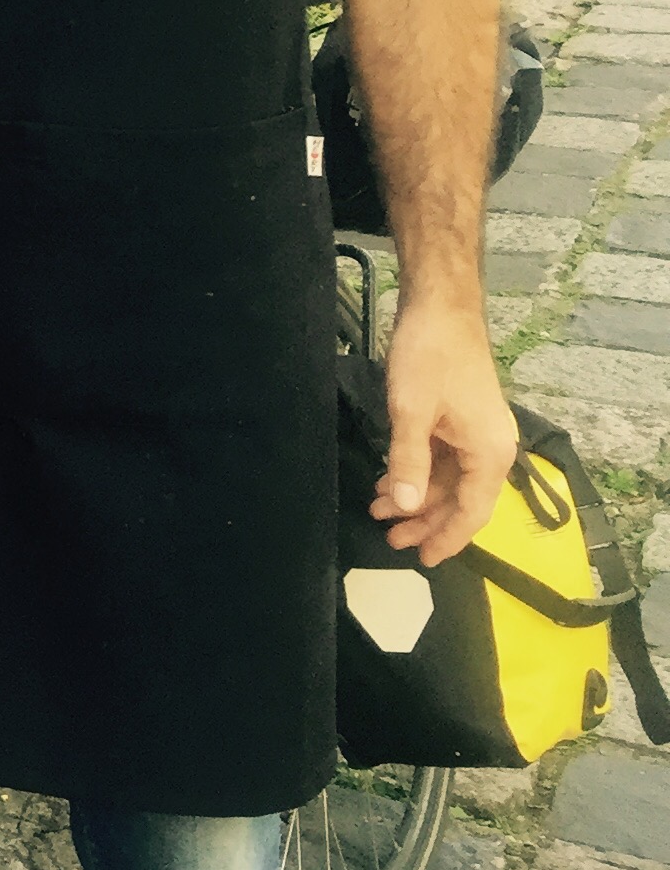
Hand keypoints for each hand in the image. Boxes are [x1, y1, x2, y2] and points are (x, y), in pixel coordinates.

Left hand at [374, 295, 515, 562]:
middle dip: (424, 521)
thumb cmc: (430, 358)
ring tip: (378, 510)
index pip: (472, 513)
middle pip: (460, 501)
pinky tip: (388, 481)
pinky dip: (416, 473)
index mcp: (490, 454)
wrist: (441, 309)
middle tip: (388, 538)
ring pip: (448, 481)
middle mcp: (491, 449)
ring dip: (415, 496)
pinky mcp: (460, 421)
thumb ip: (408, 462)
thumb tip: (404, 506)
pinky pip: (441, 460)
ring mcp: (476, 435)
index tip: (422, 560)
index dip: (447, 539)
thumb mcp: (411, 413)